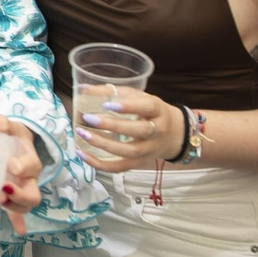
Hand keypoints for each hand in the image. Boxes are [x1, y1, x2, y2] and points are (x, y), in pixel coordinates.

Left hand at [0, 117, 40, 235]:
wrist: (19, 144)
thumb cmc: (14, 137)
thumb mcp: (11, 126)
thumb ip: (2, 123)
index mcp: (30, 161)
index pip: (30, 166)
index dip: (20, 166)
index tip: (8, 164)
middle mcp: (30, 179)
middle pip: (33, 194)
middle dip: (19, 195)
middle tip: (3, 190)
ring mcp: (24, 191)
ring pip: (27, 206)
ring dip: (15, 207)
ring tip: (0, 201)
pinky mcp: (15, 199)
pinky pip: (19, 214)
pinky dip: (19, 222)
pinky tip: (19, 230)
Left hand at [73, 86, 187, 171]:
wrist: (174, 134)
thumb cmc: (149, 112)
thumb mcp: (137, 97)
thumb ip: (112, 92)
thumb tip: (83, 88)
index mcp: (157, 109)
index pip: (147, 107)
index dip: (128, 106)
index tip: (106, 105)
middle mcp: (157, 131)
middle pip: (138, 130)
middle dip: (112, 126)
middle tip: (89, 118)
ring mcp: (149, 150)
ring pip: (129, 151)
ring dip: (104, 145)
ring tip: (83, 135)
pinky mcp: (140, 163)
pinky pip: (120, 167)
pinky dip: (101, 164)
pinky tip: (83, 154)